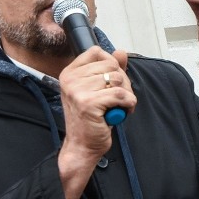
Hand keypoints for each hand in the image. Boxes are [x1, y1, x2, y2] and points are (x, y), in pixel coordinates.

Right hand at [57, 47, 135, 198]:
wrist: (82, 146)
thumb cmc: (90, 119)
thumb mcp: (98, 90)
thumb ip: (109, 70)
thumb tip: (120, 52)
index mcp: (69, 73)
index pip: (97, 52)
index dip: (112, 65)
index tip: (111, 82)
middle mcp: (70, 79)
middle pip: (112, 66)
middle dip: (123, 82)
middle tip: (119, 98)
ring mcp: (78, 91)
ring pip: (118, 80)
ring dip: (126, 94)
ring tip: (119, 106)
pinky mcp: (89, 103)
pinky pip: (121, 95)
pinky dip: (128, 104)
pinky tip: (122, 112)